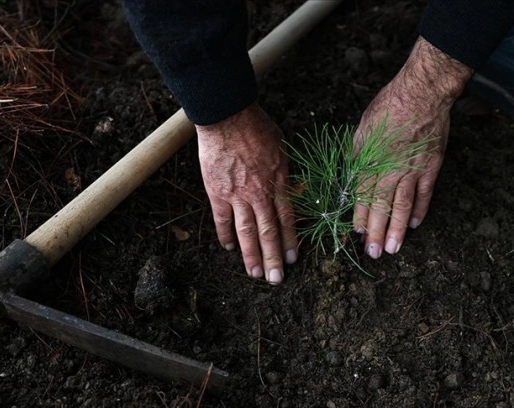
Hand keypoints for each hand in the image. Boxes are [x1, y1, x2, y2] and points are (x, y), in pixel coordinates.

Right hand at [197, 103, 297, 283]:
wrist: (227, 117)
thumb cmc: (257, 127)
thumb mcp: (283, 149)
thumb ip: (288, 173)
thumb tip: (296, 191)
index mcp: (279, 182)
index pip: (287, 219)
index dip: (290, 241)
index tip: (293, 259)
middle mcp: (260, 193)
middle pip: (268, 232)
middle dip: (273, 258)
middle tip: (276, 279)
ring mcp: (237, 195)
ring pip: (246, 232)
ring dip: (251, 255)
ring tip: (254, 274)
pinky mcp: (217, 192)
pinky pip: (222, 219)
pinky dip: (225, 235)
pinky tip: (229, 248)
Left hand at [353, 37, 472, 258]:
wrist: (421, 95)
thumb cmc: (387, 109)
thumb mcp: (362, 131)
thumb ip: (357, 157)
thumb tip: (350, 178)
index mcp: (371, 161)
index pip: (363, 196)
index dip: (360, 217)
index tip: (358, 234)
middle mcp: (390, 170)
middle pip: (381, 206)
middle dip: (376, 232)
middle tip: (374, 253)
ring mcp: (412, 170)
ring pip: (403, 206)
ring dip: (397, 229)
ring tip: (393, 248)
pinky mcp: (430, 167)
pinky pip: (424, 194)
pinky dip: (419, 211)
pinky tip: (413, 224)